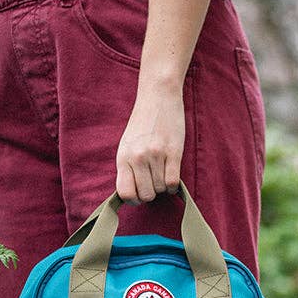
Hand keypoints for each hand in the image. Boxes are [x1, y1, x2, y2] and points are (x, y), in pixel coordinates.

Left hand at [116, 82, 185, 203]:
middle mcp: (138, 157)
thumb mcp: (127, 145)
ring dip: (163, 187)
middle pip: (146, 195)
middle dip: (151, 193)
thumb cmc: (142, 124)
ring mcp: (156, 155)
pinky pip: (173, 182)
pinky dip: (174, 185)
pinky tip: (172, 174)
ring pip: (161, 189)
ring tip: (162, 173)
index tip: (139, 195)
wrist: (158, 98)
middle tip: (153, 183)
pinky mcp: (174, 152)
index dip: (133, 200)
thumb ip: (128, 167)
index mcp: (123, 156)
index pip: (125, 193)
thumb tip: (133, 193)